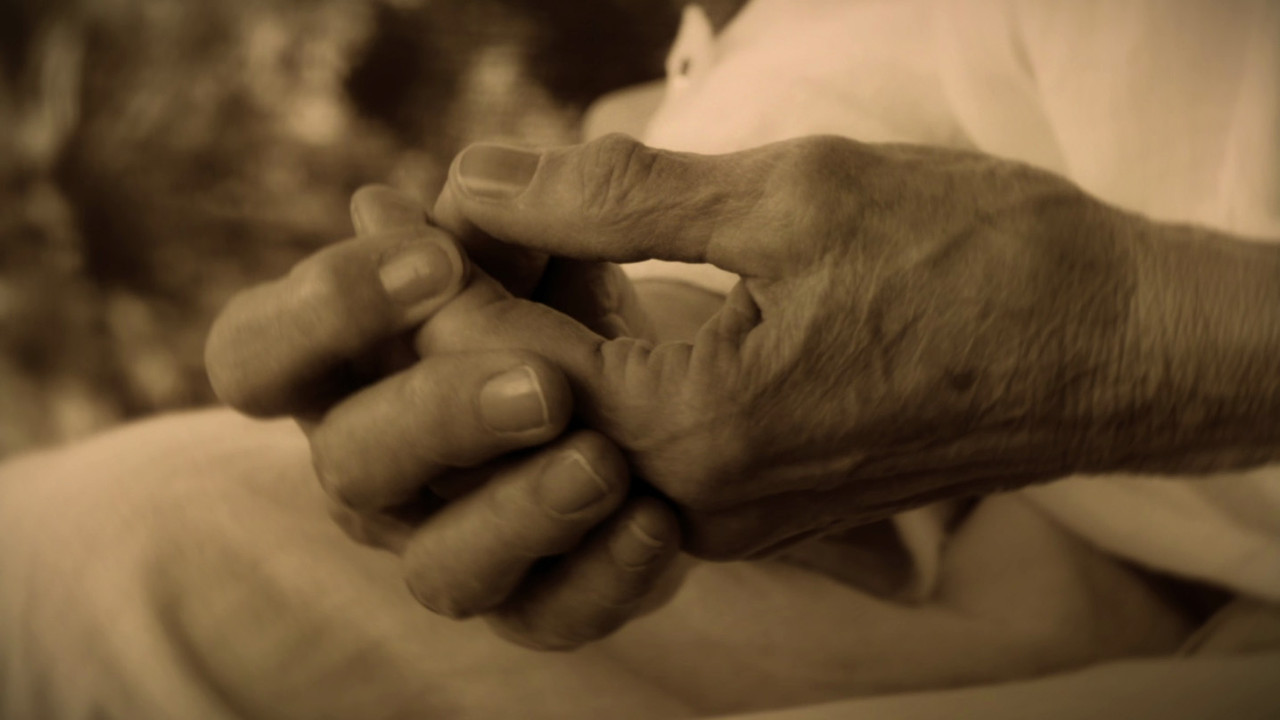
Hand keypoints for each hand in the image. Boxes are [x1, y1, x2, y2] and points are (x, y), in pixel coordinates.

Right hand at [205, 187, 680, 648]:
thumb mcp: (532, 253)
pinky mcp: (530, 604)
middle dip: (440, 418)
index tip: (437, 262)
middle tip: (545, 386)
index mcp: (338, 371)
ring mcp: (443, 546)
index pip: (253, 356)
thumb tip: (384, 207)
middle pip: (348, 466)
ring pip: (439, 569)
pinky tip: (657, 518)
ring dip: (520, 514)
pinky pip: (549, 616)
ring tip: (605, 461)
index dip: (324, 313)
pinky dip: (604, 573)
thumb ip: (478, 236)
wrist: (663, 387)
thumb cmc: (563, 300)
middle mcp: (371, 469)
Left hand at [412, 133, 1169, 558]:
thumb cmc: (975, 257)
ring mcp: (725, 508)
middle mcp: (694, 494)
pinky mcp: (753, 494)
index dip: (427, 271)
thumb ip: (614, 196)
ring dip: (511, 343)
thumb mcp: (789, 193)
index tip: (376, 205)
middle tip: (395, 227)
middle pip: (511, 410)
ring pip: (566, 431)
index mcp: (691, 423)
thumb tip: (477, 176)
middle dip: (446, 312)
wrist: (1105, 346)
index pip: (497, 356)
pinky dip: (583, 371)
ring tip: (472, 251)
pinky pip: (629, 443)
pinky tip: (567, 298)